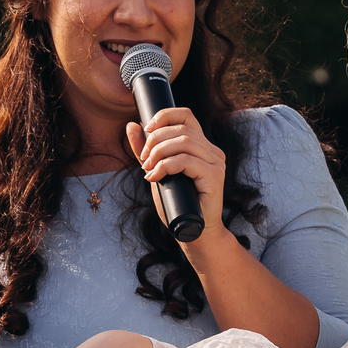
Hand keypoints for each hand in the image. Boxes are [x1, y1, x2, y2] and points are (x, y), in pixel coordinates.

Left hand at [125, 108, 224, 238]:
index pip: (186, 115)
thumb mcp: (157, 171)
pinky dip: (166, 166)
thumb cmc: (177, 203)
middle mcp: (212, 151)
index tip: (146, 129)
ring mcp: (216, 163)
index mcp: (202, 146)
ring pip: (184, 142)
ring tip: (148, 170)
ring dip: (159, 153)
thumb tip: (132, 125)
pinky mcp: (215, 176)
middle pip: (182, 129)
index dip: (165, 116)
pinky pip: (187, 161)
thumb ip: (146, 151)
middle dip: (155, 141)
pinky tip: (156, 176)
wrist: (193, 231)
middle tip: (144, 160)